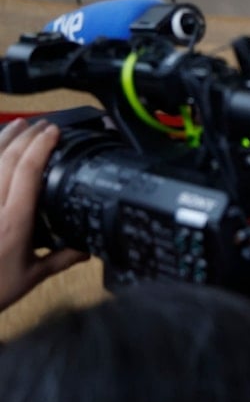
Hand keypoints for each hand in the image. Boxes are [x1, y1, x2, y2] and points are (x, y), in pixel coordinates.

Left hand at [0, 119, 88, 311]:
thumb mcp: (32, 277)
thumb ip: (61, 259)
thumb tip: (89, 250)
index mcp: (15, 222)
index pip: (27, 172)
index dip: (41, 146)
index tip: (55, 132)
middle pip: (7, 159)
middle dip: (27, 136)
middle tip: (45, 125)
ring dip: (5, 138)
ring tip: (21, 125)